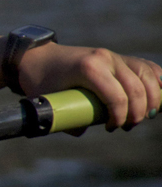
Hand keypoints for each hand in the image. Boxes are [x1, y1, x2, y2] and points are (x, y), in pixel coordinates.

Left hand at [20, 44, 161, 128]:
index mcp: (89, 68)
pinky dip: (158, 80)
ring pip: (147, 75)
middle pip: (136, 88)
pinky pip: (146, 67)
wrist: (38, 57)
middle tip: (127, 126)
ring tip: (146, 116)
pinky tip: (161, 95)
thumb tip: (83, 130)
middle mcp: (106, 58)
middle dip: (137, 112)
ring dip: (153, 98)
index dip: (120, 117)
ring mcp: (114, 56)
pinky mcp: (119, 57)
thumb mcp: (46, 101)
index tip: (110, 128)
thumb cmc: (40, 80)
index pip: (117, 96)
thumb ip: (65, 120)